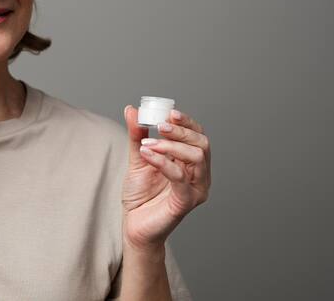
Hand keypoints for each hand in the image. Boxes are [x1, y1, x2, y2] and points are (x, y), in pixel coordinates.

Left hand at [121, 105, 210, 251]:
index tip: (169, 113)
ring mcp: (196, 189)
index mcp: (191, 162)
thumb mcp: (138, 158)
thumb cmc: (141, 194)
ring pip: (196, 157)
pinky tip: (147, 154)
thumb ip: (137, 135)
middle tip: (159, 125)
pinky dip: (163, 162)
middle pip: (202, 143)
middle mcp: (199, 174)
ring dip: (171, 145)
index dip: (186, 122)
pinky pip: (180, 177)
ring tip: (147, 144)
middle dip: (180, 131)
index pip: (198, 135)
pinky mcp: (186, 201)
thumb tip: (132, 110)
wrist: (133, 224)